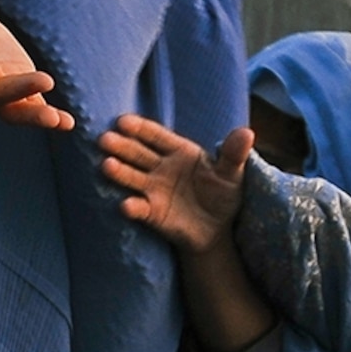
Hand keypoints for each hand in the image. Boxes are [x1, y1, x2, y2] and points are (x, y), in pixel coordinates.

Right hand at [99, 119, 253, 253]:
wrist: (216, 230)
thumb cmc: (222, 195)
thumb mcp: (232, 174)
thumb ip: (234, 154)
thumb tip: (247, 132)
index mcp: (179, 151)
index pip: (157, 137)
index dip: (141, 129)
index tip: (123, 121)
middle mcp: (160, 167)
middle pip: (138, 154)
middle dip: (122, 146)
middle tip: (104, 139)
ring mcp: (153, 190)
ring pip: (133, 178)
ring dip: (119, 172)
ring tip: (106, 166)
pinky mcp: (152, 212)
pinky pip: (140, 208)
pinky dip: (133, 207)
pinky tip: (125, 206)